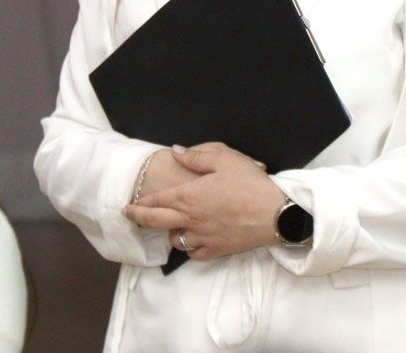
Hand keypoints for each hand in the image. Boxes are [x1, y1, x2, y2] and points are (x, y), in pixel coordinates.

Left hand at [123, 142, 285, 260]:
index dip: (140, 202)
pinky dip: (189, 248)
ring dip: (170, 231)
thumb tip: (175, 151)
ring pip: (175, 239)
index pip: (156, 201)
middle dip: (138, 218)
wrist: (276, 213)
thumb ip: (196, 157)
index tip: (129, 204)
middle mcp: (191, 219)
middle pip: (155, 222)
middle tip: (129, 216)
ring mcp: (203, 237)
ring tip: (171, 225)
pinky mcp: (216, 250)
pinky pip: (194, 254)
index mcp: (189, 196)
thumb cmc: (250, 183)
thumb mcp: (224, 160)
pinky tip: (192, 240)